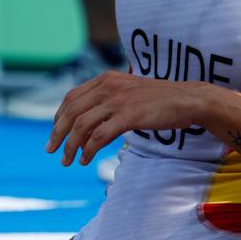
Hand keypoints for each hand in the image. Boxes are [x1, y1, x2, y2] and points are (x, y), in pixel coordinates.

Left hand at [47, 71, 206, 165]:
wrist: (189, 99)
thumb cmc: (161, 99)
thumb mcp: (129, 91)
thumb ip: (109, 99)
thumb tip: (89, 119)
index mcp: (106, 79)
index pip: (71, 97)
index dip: (58, 116)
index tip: (55, 132)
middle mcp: (108, 87)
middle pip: (71, 112)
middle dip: (58, 134)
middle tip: (51, 150)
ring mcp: (118, 100)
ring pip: (81, 126)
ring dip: (70, 146)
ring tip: (68, 161)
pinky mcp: (129, 116)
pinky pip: (99, 136)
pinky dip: (88, 150)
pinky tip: (85, 160)